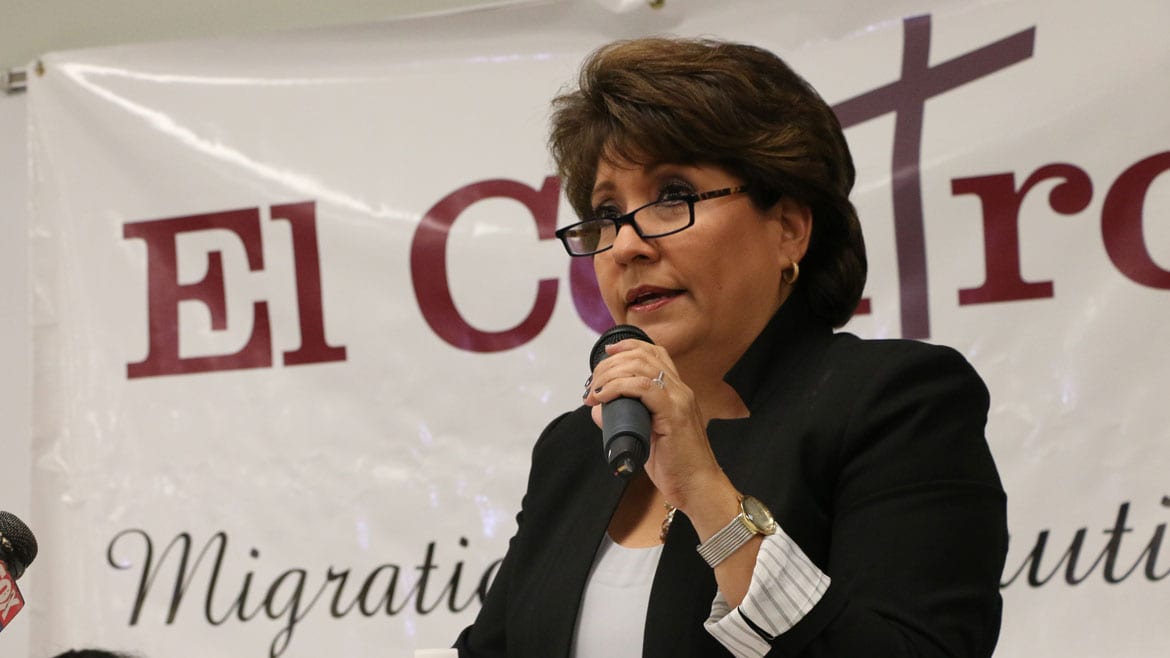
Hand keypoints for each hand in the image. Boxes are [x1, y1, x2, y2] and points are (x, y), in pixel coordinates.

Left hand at [583, 339, 727, 511]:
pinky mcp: (674, 414)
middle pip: (642, 356)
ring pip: (640, 367)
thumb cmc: (675, 466)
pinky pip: (642, 387)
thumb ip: (626, 419)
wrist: (697, 487)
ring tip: (593, 392)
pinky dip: (618, 387)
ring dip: (609, 375)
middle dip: (610, 364)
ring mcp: (679, 399)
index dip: (628, 346)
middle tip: (591, 385)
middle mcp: (680, 389)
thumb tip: (598, 410)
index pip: (655, 353)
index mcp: (677, 391)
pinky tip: (603, 397)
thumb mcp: (646, 436)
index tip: (606, 354)